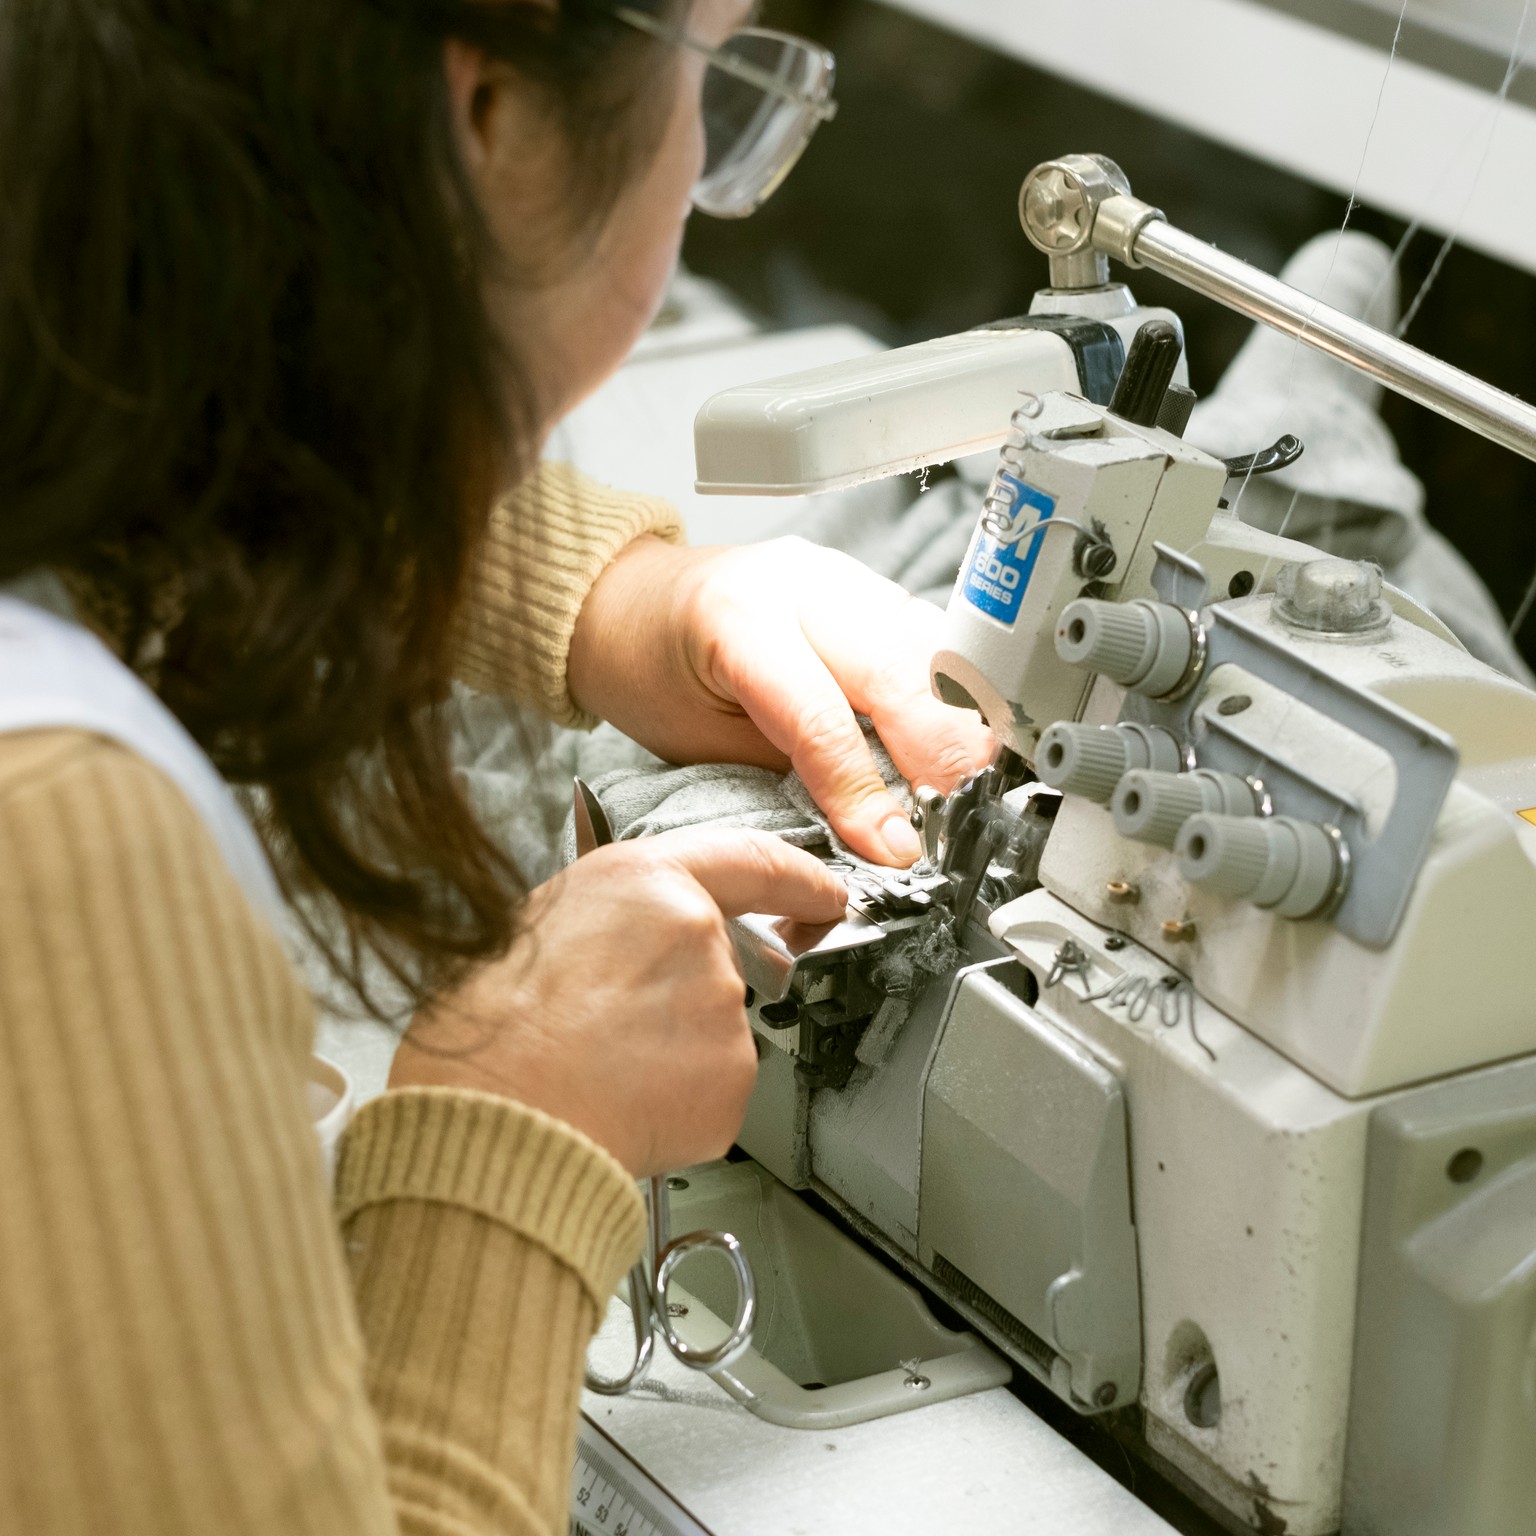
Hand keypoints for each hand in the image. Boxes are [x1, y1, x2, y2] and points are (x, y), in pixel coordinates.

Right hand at [389, 827, 845, 1176]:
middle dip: (685, 995)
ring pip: (717, 1028)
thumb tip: (635, 938)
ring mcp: (723, 1009)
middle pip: (724, 960)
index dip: (800, 879)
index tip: (826, 894)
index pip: (753, 862)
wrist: (496, 1117)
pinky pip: (717, 1086)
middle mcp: (698, 936)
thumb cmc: (494, 1030)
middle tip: (613, 1025)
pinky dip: (682, 1100)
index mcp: (646, 882)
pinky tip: (626, 1100)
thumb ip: (619, 916)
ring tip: (602, 1067)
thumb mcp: (541, 924)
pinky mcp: (733, 1079)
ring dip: (678, 1050)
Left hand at [568, 535, 993, 866]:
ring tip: (964, 788)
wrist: (630, 603)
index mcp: (738, 620)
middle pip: (896, 672)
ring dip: (957, 723)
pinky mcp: (867, 583)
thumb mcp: (702, 742)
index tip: (896, 850)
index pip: (822, 718)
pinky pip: (927, 640)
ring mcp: (841, 574)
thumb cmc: (652, 672)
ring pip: (928, 650)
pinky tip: (954, 739)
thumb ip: (789, 776)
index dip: (865, 792)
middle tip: (955, 820)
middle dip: (939, 754)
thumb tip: (873, 830)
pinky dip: (948, 693)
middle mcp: (800, 583)